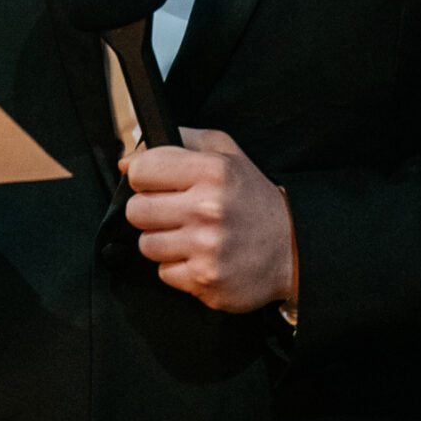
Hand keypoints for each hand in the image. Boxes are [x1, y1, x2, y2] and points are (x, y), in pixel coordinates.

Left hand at [122, 127, 297, 313]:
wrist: (292, 248)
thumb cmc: (253, 199)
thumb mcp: (226, 153)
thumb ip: (179, 140)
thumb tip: (128, 159)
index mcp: (211, 171)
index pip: (141, 171)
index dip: (144, 177)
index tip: (155, 184)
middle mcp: (207, 208)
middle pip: (136, 210)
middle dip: (150, 211)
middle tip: (174, 212)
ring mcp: (205, 248)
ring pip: (146, 244)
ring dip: (163, 241)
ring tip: (190, 235)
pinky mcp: (205, 280)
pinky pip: (164, 273)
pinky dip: (178, 267)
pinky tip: (200, 256)